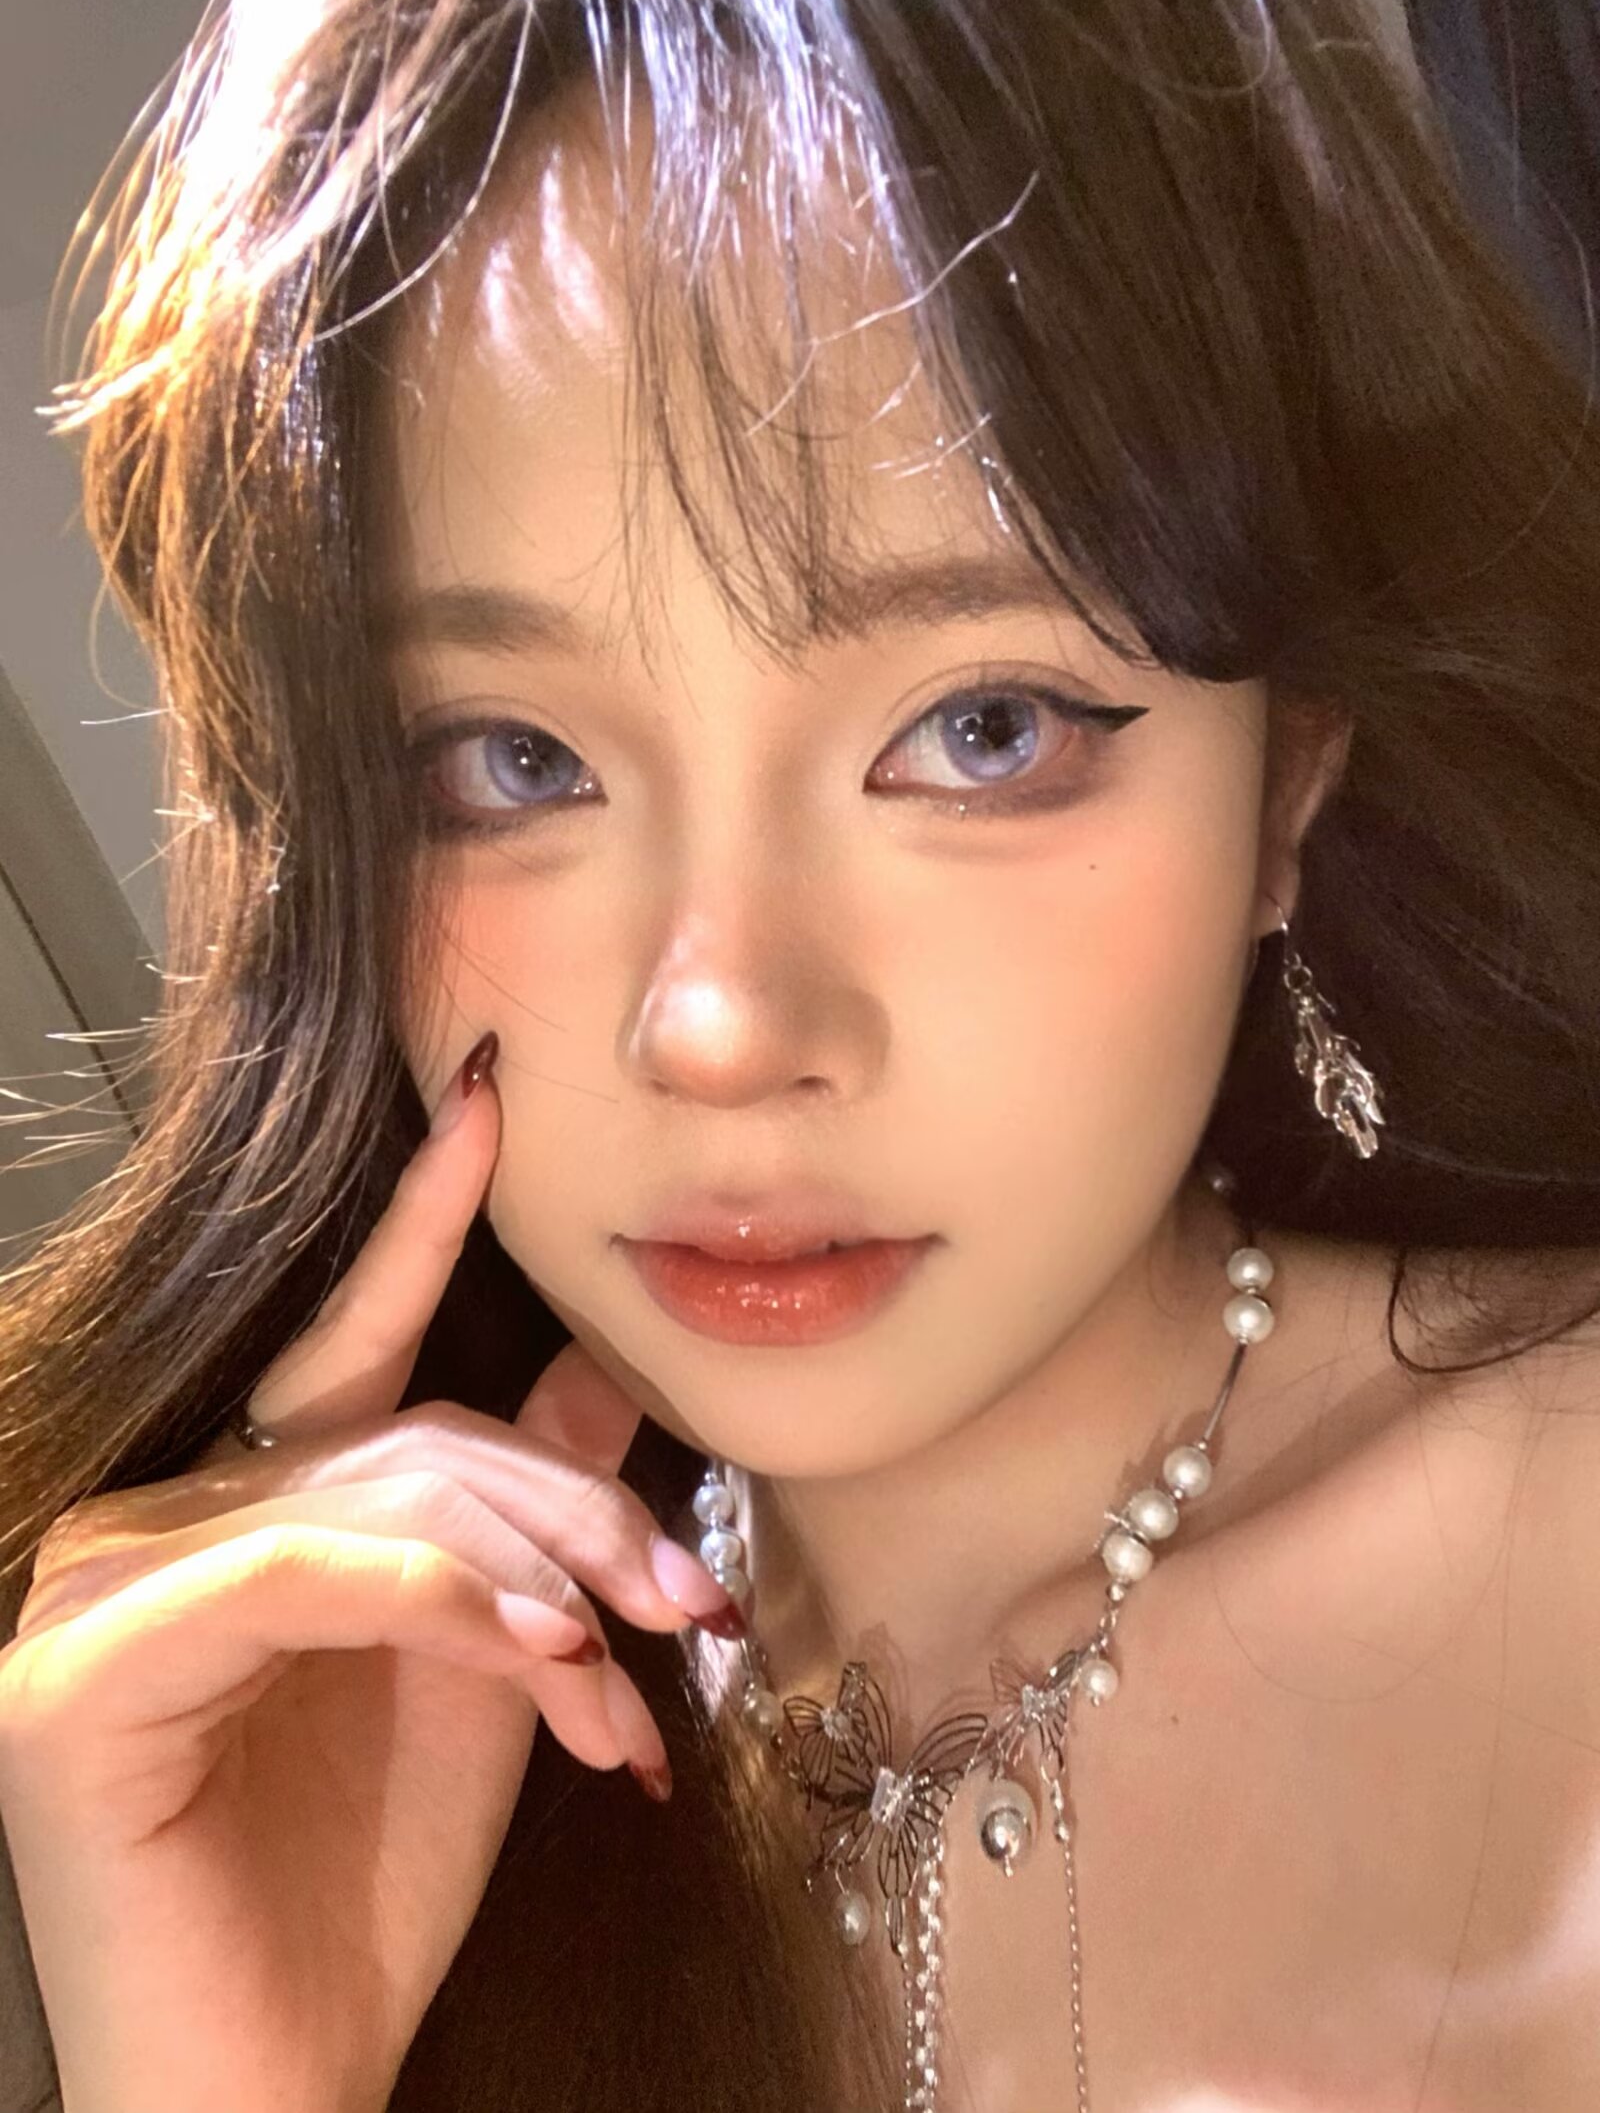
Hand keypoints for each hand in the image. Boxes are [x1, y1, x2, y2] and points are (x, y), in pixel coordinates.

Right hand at [0, 1035, 739, 2112]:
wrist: (276, 2095)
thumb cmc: (366, 1894)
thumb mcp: (480, 1672)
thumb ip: (518, 1515)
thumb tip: (600, 1372)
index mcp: (232, 1511)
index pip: (347, 1342)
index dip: (420, 1217)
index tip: (493, 1104)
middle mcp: (143, 1522)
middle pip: (408, 1431)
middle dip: (575, 1507)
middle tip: (691, 1602)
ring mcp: (90, 1591)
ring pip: (380, 1493)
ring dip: (543, 1575)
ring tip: (634, 1678)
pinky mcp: (77, 1679)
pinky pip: (308, 1575)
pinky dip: (447, 1600)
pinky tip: (543, 1653)